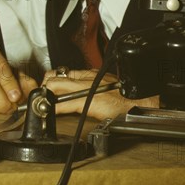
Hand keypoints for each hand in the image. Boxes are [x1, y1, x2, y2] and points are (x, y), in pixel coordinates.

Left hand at [43, 69, 158, 118]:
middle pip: (55, 77)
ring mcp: (87, 88)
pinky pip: (65, 103)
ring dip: (46, 96)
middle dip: (44, 88)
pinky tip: (50, 112)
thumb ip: (87, 89)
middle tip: (42, 99)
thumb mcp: (103, 89)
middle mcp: (86, 78)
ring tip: (42, 105)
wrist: (142, 103)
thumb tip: (72, 96)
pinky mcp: (89, 101)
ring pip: (56, 86)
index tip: (44, 92)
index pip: (60, 73)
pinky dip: (55, 108)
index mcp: (89, 74)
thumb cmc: (127, 97)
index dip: (49, 82)